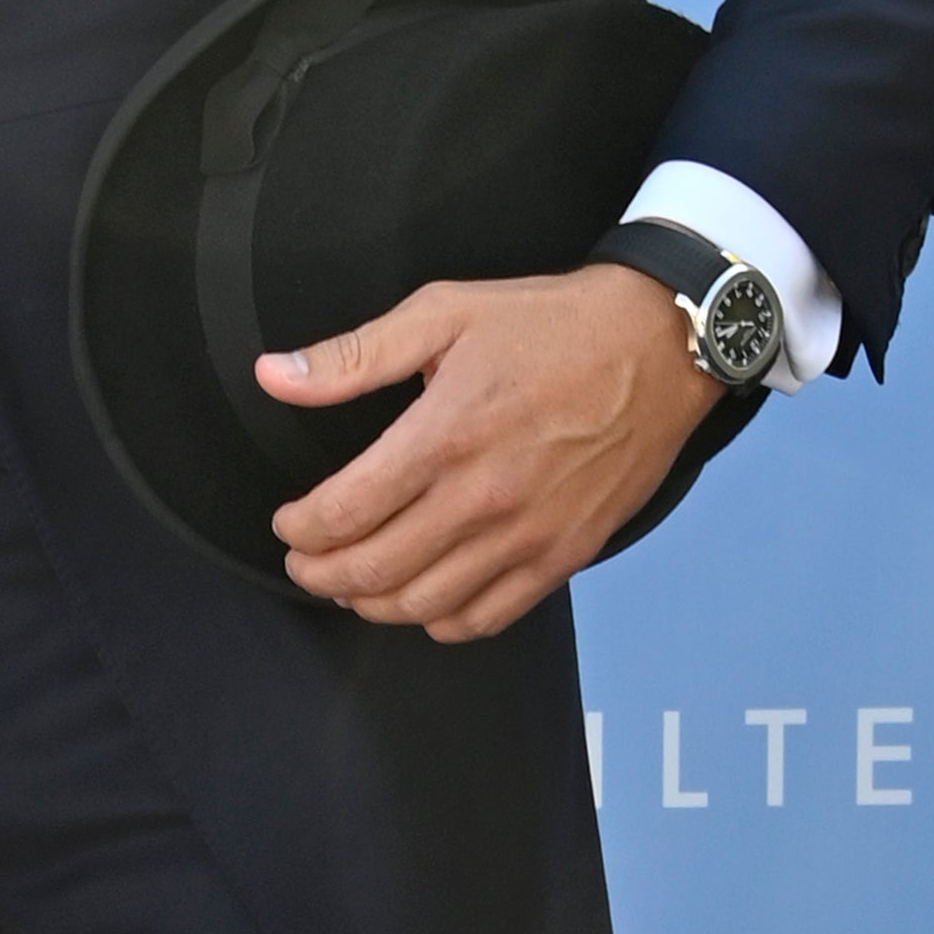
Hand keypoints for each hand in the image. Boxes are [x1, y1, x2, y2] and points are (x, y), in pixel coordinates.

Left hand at [264, 264, 718, 642]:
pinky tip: (422, 598)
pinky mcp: (564, 555)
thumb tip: (274, 376)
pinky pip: (486, 617)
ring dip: (371, 602)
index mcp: (444, 436)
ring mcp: (527, 534)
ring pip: (422, 605)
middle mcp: (483, 497)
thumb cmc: (553, 325)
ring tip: (353, 580)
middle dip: (319, 573)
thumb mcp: (444, 313)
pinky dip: (440, 620)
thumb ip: (352, 356)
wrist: (659, 344)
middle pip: (372, 570)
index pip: (342, 513)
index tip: (289, 522)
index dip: (299, 529)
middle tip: (305, 560)